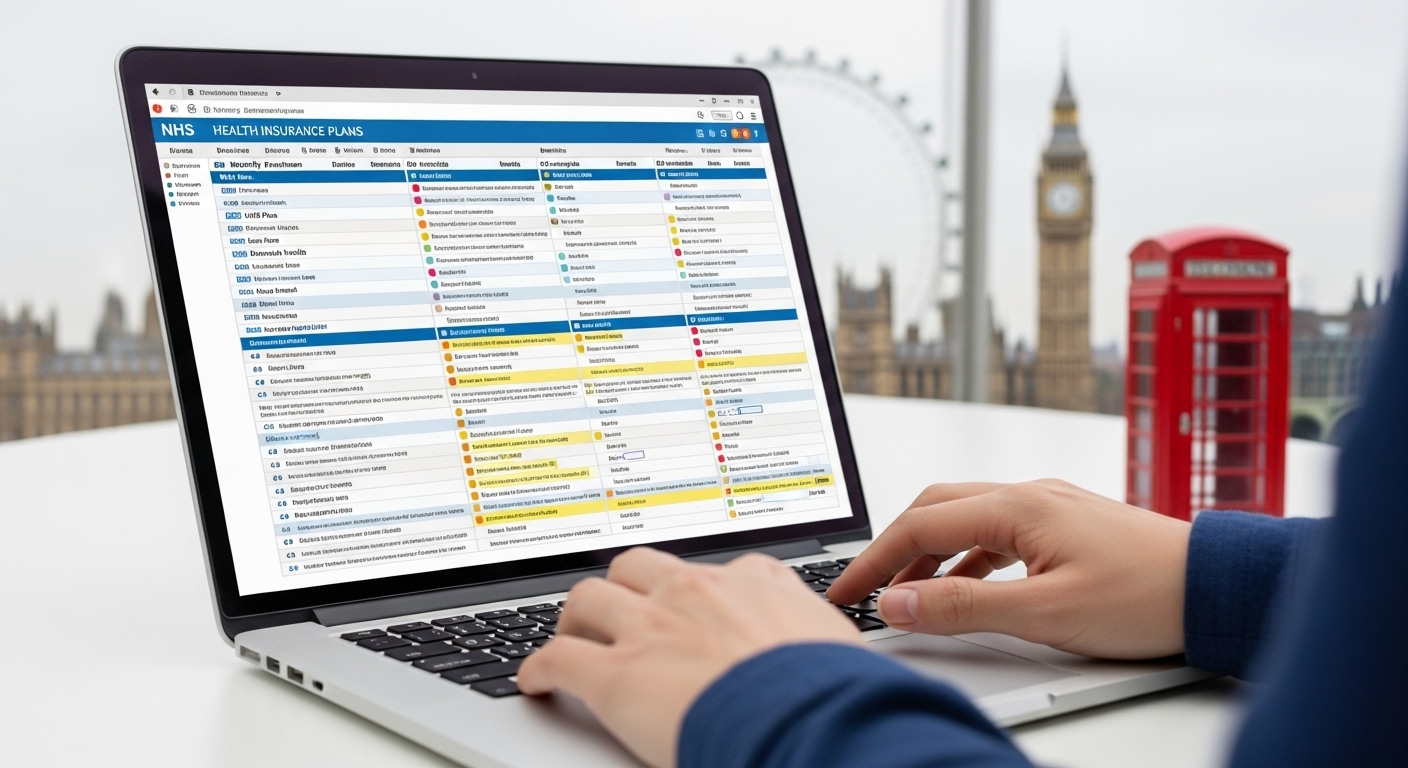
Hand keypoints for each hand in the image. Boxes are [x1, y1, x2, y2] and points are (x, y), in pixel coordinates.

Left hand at [517, 547, 860, 767]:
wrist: (814, 722)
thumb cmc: (834, 694)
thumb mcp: (835, 648)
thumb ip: (813, 638)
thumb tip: (825, 659)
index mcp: (753, 582)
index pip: (712, 570)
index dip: (691, 590)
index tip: (687, 603)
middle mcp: (697, 592)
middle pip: (638, 567)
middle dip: (624, 587)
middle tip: (618, 612)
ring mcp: (653, 628)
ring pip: (590, 597)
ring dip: (577, 618)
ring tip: (573, 636)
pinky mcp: (617, 673)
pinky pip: (558, 657)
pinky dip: (539, 667)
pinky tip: (536, 679)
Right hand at [827, 479, 1191, 659]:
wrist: (1217, 587)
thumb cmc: (1146, 595)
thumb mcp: (1044, 613)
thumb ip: (962, 607)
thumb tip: (899, 602)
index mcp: (1016, 506)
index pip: (919, 526)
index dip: (874, 562)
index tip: (846, 591)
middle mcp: (1028, 494)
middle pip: (935, 509)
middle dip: (893, 548)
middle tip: (867, 587)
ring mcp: (1048, 505)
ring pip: (966, 519)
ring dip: (930, 555)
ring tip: (911, 597)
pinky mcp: (1065, 522)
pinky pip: (996, 532)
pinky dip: (966, 559)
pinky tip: (967, 589)